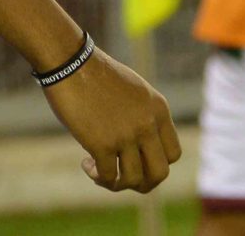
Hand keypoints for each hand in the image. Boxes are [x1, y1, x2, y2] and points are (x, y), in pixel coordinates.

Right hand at [42, 49, 180, 192]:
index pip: (173, 154)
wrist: (70, 62)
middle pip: (159, 173)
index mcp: (158, 109)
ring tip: (99, 171)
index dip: (156, 163)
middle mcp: (147, 124)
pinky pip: (108, 176)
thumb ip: (142, 115)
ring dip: (117, 183)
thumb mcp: (133, 91)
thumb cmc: (96, 73)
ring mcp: (126, 135)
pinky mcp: (102, 143)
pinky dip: (97, 176)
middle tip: (122, 176)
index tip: (136, 159)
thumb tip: (136, 147)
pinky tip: (86, 163)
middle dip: (142, 183)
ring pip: (135, 180)